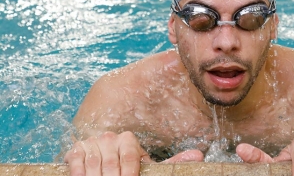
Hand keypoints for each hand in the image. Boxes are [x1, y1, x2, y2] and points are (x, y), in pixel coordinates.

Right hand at [64, 131, 203, 175]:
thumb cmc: (128, 166)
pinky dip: (80, 173)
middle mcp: (110, 137)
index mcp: (128, 139)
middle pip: (111, 163)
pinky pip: (77, 162)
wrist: (102, 159)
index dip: (130, 174)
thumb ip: (172, 162)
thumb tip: (199, 156)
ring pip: (94, 164)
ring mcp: (93, 142)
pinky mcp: (77, 149)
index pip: (131, 157)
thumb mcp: (148, 166)